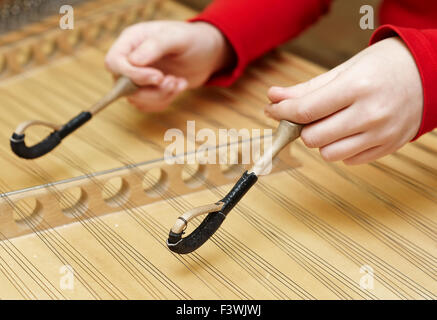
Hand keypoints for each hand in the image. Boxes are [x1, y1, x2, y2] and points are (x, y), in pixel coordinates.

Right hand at [105, 21, 232, 110]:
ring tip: (178, 82)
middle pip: (122, 85)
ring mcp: (137, 76)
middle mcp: (129, 59)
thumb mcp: (178, 38)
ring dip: (160, 97)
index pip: (114, 63)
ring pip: (135, 99)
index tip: (159, 77)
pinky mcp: (147, 90)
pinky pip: (146, 105)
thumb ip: (156, 45)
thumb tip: (133, 61)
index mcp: (131, 40)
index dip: (133, 75)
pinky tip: (179, 86)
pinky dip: (165, 101)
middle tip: (172, 81)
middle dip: (151, 90)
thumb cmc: (193, 40)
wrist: (207, 53)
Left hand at [266, 37, 422, 164]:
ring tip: (332, 122)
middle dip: (303, 127)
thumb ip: (307, 88)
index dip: (282, 112)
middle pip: (313, 138)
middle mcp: (371, 114)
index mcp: (357, 87)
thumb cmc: (383, 67)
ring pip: (328, 154)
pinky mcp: (388, 148)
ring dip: (322, 140)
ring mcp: (381, 134)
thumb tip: (274, 98)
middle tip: (308, 115)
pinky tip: (350, 131)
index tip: (273, 110)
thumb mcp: (344, 69)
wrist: (429, 74)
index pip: (306, 110)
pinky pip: (348, 160)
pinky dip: (341, 148)